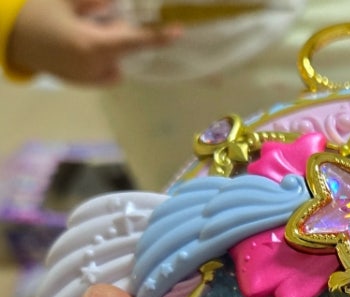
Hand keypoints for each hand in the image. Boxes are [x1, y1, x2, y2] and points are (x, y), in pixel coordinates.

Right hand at [6, 0, 180, 82]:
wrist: (6, 36)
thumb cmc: (34, 12)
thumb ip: (95, 1)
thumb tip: (117, 3)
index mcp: (92, 45)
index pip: (134, 40)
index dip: (158, 36)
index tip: (178, 32)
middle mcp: (94, 67)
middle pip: (124, 49)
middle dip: (119, 32)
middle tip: (97, 17)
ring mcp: (88, 79)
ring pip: (115, 61)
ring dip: (109, 46)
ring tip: (83, 29)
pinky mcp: (81, 83)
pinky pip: (104, 70)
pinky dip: (101, 57)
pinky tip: (78, 44)